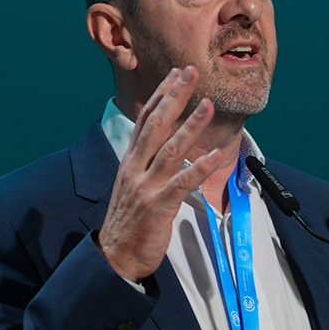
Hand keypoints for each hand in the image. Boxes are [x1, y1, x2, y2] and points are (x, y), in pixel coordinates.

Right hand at [98, 66, 225, 281]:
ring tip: (208, 105)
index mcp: (130, 162)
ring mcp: (146, 186)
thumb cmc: (128, 222)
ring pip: (170, 149)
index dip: (160, 95)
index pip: (145, 120)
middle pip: (156, 125)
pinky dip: (199, 168)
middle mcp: (135, 169)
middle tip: (190, 73)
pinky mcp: (158, 206)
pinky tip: (214, 155)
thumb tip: (162, 145)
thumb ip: (145, 164)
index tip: (175, 74)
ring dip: (191, 125)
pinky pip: (182, 183)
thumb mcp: (132, 185)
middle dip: (174, 96)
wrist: (114, 257)